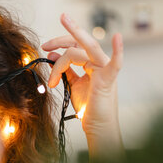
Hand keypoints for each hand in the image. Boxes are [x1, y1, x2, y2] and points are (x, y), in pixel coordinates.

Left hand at [42, 14, 122, 139]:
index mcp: (91, 61)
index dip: (58, 48)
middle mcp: (99, 61)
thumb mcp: (72, 83)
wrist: (96, 124)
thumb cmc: (88, 106)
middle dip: (60, 40)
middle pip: (79, 43)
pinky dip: (118, 50)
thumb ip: (64, 69)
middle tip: (44, 45)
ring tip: (51, 74)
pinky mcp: (108, 79)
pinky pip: (115, 63)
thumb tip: (51, 55)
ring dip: (62, 59)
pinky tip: (117, 38)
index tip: (45, 53)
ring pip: (84, 50)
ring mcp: (105, 68)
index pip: (74, 46)